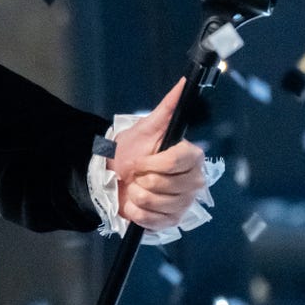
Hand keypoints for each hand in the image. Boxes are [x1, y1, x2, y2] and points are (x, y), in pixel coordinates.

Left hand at [110, 78, 207, 231]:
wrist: (110, 178)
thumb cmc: (129, 152)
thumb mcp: (145, 128)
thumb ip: (167, 107)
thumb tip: (184, 82)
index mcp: (191, 157)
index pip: (178, 161)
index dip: (154, 162)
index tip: (140, 160)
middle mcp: (194, 181)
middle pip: (167, 183)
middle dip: (142, 177)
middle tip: (137, 174)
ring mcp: (184, 203)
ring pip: (158, 202)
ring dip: (137, 194)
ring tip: (134, 187)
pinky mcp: (172, 221)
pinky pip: (153, 219)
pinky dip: (136, 211)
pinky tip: (135, 203)